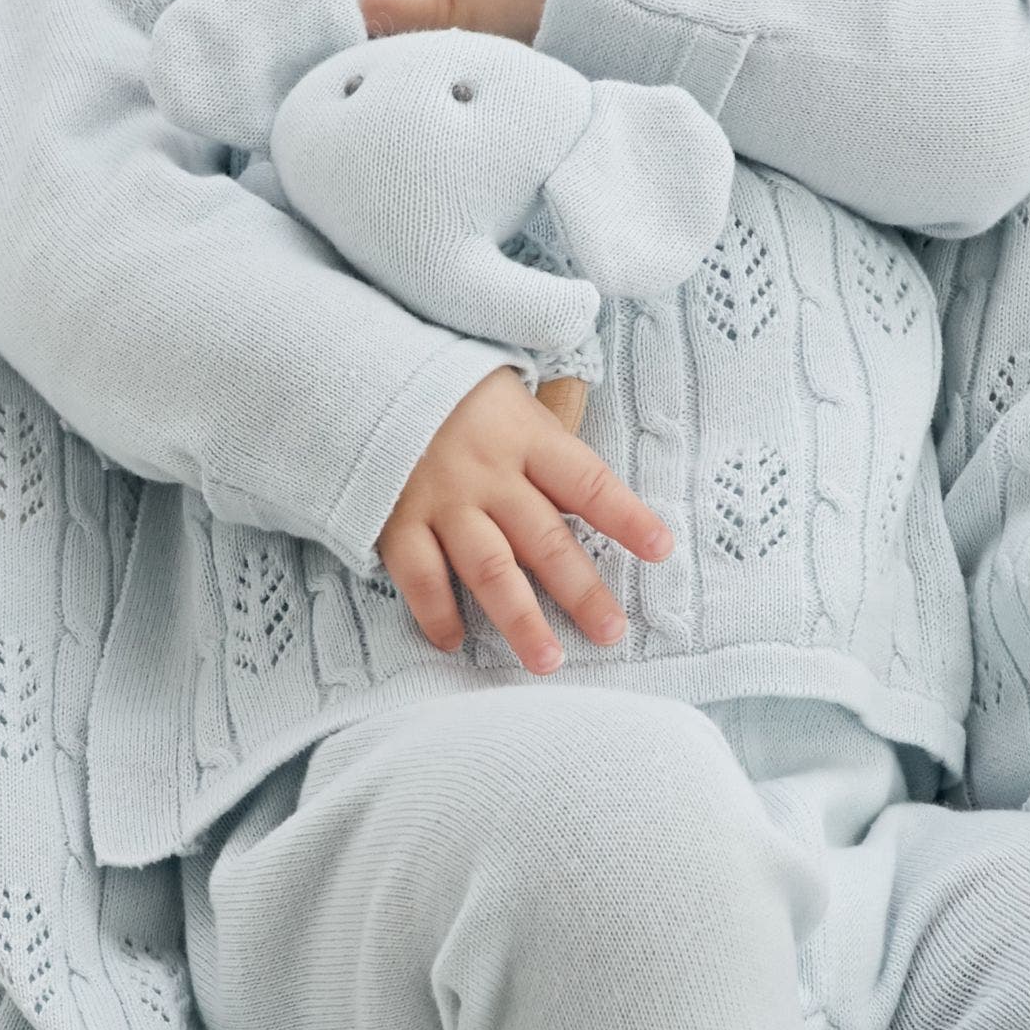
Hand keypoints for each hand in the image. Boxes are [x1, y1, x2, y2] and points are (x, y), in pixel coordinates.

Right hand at [378, 364, 670, 672]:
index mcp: (526, 439)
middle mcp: (488, 474)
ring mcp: (441, 500)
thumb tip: (597, 499)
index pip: (585, 482)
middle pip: (543, 540)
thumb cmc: (458, 396)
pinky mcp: (395, 520)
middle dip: (581, 590)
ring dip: (519, 618)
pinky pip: (419, 574)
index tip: (661, 550)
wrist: (369, 370)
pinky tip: (455, 642)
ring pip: (487, 568)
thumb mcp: (514, 401)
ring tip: (547, 660)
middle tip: (611, 633)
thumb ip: (548, 448)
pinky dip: (435, 611)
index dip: (625, 516)